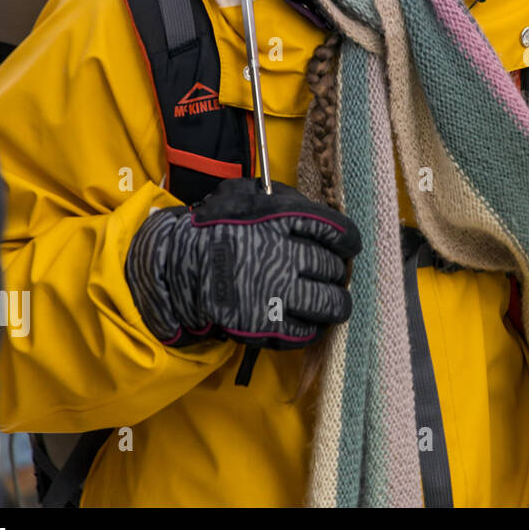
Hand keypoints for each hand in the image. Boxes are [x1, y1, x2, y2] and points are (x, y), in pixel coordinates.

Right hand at [126, 177, 359, 348]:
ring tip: (326, 299)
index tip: (346, 246)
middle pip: (335, 269)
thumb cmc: (221, 227)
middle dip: (335, 271)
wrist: (179, 264)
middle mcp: (283, 257)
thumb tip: (328, 221)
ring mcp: (274, 294)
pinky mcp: (264, 326)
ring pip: (331, 305)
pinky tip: (304, 316)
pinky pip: (308, 332)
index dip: (349, 242)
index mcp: (283, 221)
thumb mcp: (252, 197)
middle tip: (326, 273)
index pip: (341, 233)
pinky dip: (312, 326)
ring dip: (334, 302)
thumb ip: (291, 203)